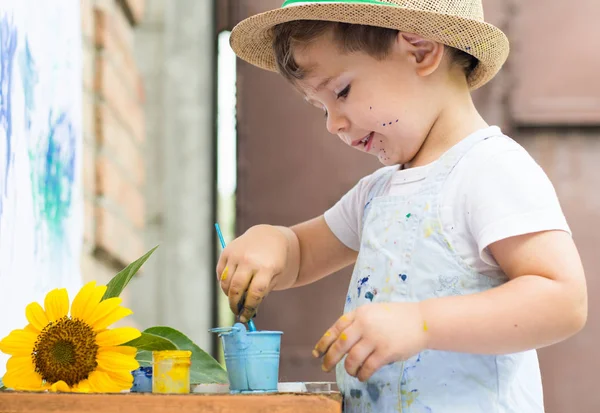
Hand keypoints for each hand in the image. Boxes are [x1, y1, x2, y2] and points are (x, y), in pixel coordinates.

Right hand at [216, 225, 288, 321]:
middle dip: (235, 305)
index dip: (249, 308)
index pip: (255, 293)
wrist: (268, 236)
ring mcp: (236, 255)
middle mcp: (249, 260)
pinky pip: (220, 273)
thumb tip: (247, 312)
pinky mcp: (226, 252)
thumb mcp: (275, 276)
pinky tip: (231, 285)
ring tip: (235, 298)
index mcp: (266, 267)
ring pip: (225, 282)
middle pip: (236, 289)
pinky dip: (223, 282)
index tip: (246, 317)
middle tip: (237, 312)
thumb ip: (262, 292)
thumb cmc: (274, 260)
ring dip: (228, 295)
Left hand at [313, 302, 427, 381]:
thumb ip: (358, 323)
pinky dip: (362, 374)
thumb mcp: (374, 312)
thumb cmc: (397, 317)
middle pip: (340, 345)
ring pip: (352, 359)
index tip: (317, 353)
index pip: (335, 328)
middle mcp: (364, 324)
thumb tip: (340, 342)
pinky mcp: (386, 351)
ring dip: (348, 369)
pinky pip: (368, 367)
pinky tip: (362, 376)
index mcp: (360, 313)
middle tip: (326, 367)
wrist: (422, 320)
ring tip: (351, 372)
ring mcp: (375, 338)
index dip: (324, 342)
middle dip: (330, 359)